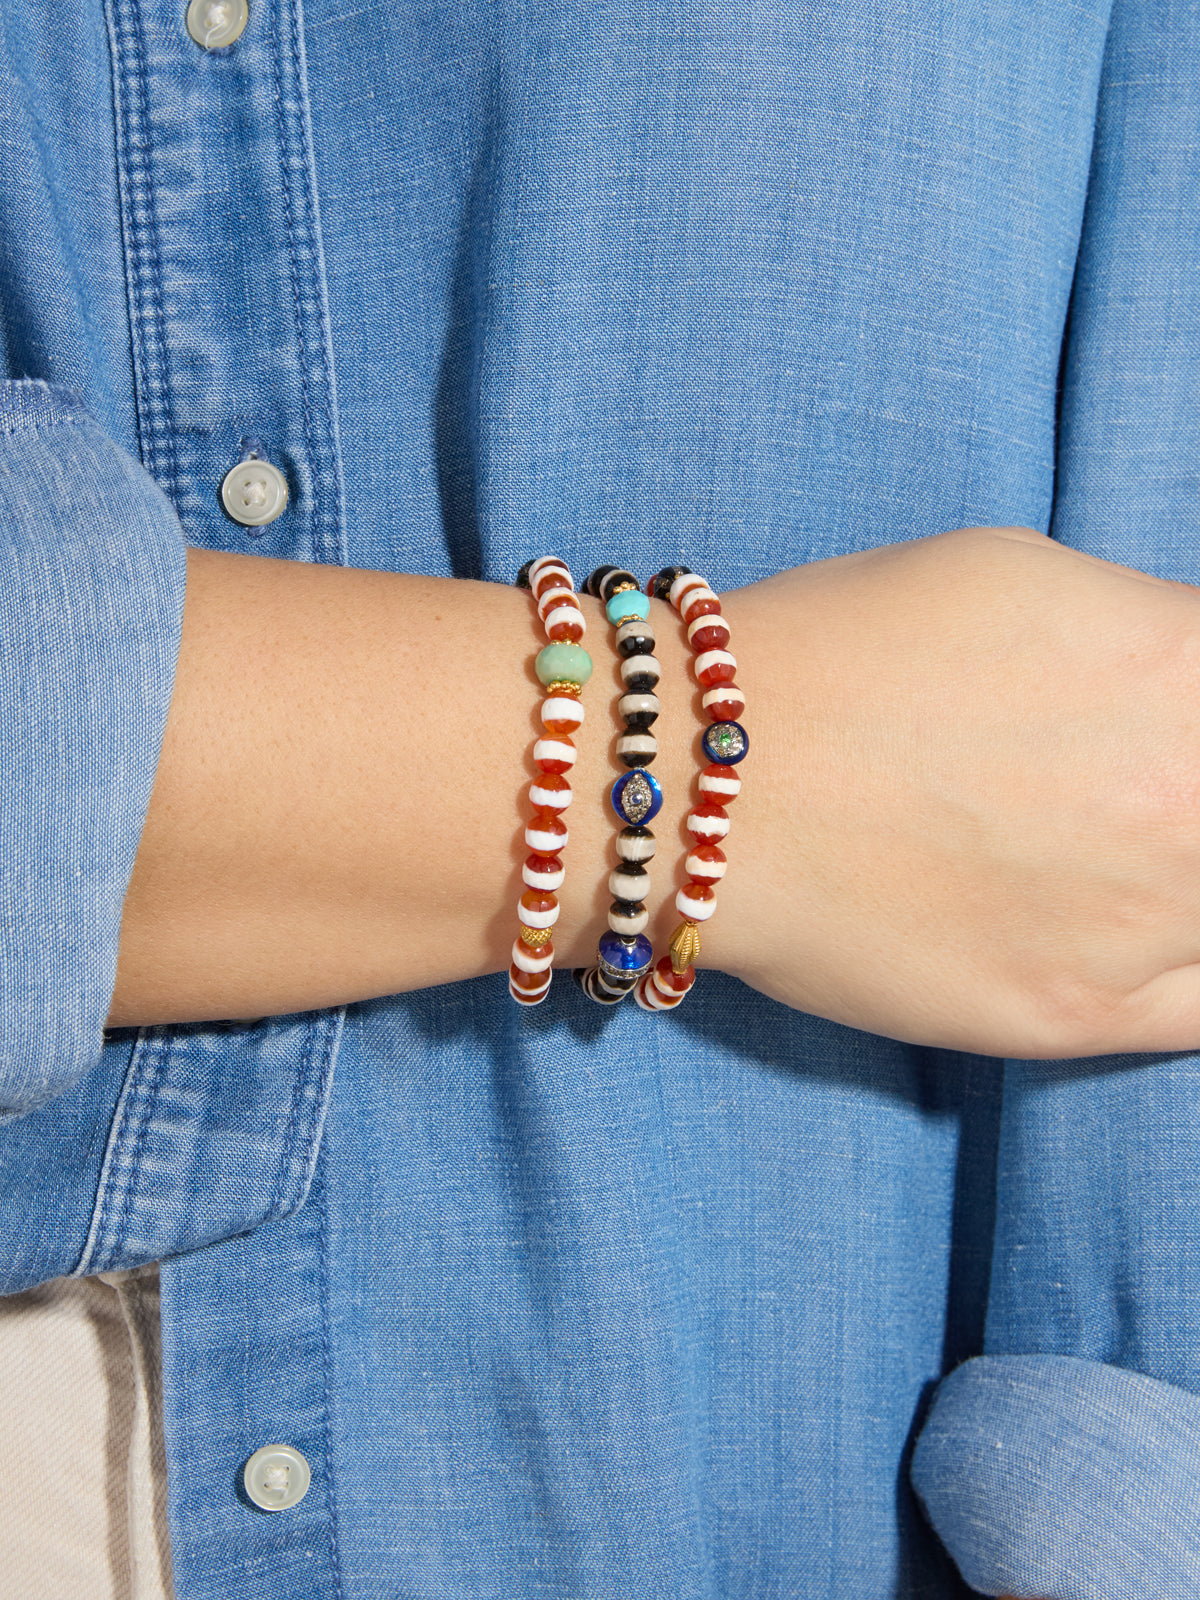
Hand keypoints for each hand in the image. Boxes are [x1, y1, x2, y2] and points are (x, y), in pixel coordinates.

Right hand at [703, 526, 1199, 1057]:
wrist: (707, 784)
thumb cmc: (843, 653)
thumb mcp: (1022, 577)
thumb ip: (1151, 631)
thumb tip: (1191, 675)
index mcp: (1187, 670)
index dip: (1195, 695)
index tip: (1173, 718)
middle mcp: (1190, 804)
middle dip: (1186, 782)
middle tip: (1137, 787)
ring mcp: (1143, 927)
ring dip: (1184, 861)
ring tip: (1115, 843)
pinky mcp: (1080, 1020)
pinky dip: (1197, 960)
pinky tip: (1155, 924)